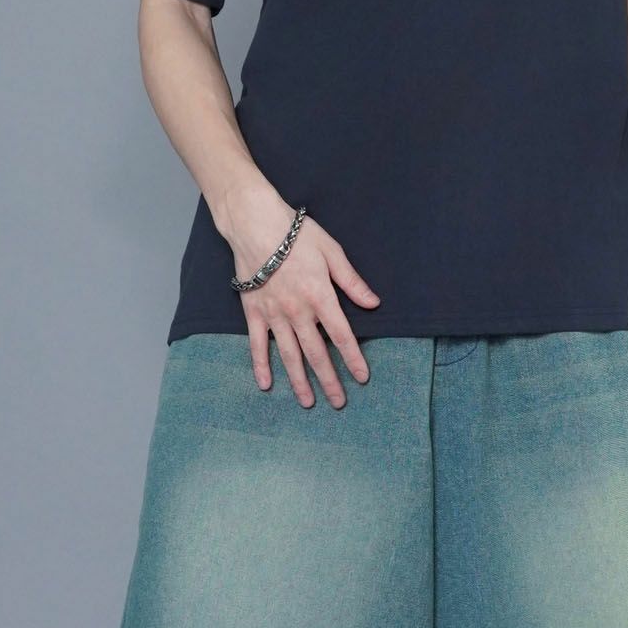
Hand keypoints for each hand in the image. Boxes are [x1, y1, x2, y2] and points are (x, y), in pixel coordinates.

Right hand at [221, 184, 379, 407]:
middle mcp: (298, 312)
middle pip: (317, 353)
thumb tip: (374, 303)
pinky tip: (267, 384)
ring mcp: (274, 315)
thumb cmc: (296, 235)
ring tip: (308, 403)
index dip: (353, 359)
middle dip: (329, 380)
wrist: (255, 224)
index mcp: (320, 297)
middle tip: (339, 402)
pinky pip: (257, 344)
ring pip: (289, 355)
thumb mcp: (332, 252)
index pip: (342, 336)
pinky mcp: (253, 312)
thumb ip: (352, 282)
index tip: (362, 378)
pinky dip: (261, 365)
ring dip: (299, 381)